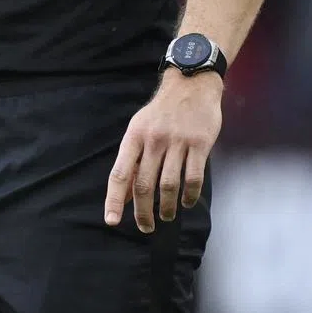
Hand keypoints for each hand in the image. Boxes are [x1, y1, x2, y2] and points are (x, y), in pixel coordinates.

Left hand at [103, 69, 221, 233]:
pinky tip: (187, 203)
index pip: (120, 173)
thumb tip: (125, 195)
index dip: (115, 199)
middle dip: (143, 212)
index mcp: (134, 136)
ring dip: (167, 207)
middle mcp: (153, 140)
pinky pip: (193, 178)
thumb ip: (133, 161)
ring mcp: (177, 142)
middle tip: (146, 227)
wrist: (191, 85)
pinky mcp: (200, 144)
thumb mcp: (139, 130)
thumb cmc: (161, 113)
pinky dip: (189, 196)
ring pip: (169, 185)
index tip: (111, 220)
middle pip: (144, 184)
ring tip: (167, 217)